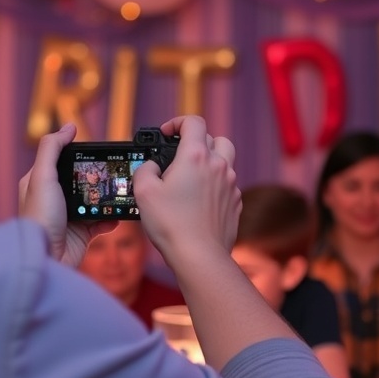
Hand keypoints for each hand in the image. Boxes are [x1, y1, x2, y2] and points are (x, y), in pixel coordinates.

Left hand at [19, 123, 116, 265]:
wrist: (48, 259)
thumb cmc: (40, 218)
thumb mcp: (42, 176)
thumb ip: (52, 148)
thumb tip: (69, 127)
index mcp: (39, 182)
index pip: (59, 160)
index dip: (75, 153)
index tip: (95, 149)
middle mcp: (53, 198)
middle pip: (79, 179)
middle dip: (96, 176)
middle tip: (113, 169)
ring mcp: (68, 216)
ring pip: (92, 200)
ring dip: (106, 196)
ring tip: (119, 190)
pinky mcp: (81, 233)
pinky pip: (101, 222)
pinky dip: (110, 218)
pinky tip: (117, 214)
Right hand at [132, 115, 240, 260]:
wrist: (199, 255)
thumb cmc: (171, 224)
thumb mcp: (143, 192)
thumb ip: (145, 169)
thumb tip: (151, 166)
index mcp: (195, 157)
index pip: (193, 122)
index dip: (178, 123)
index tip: (167, 134)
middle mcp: (218, 166)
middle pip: (215, 138)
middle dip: (197, 142)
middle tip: (180, 156)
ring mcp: (230, 184)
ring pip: (225, 160)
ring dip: (209, 162)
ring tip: (190, 179)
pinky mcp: (235, 202)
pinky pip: (227, 184)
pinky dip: (215, 184)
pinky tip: (199, 200)